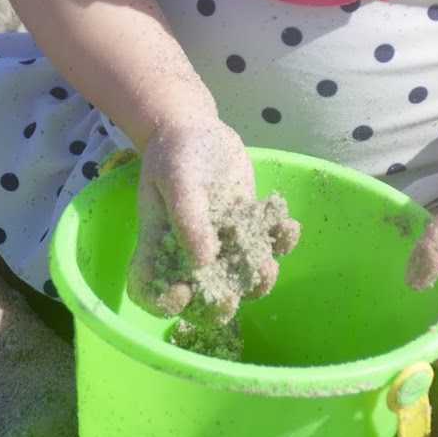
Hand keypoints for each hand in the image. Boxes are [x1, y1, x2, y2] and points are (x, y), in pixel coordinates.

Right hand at [126, 116, 295, 315]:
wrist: (198, 132)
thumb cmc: (175, 152)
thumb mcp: (176, 177)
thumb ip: (187, 215)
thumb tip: (202, 261)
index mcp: (159, 245)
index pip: (148, 289)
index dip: (162, 302)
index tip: (182, 291)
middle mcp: (190, 252)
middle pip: (200, 297)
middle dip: (218, 305)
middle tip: (233, 296)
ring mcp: (222, 243)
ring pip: (240, 278)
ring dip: (258, 279)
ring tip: (270, 264)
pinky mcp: (248, 227)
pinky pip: (267, 245)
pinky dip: (281, 242)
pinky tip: (289, 227)